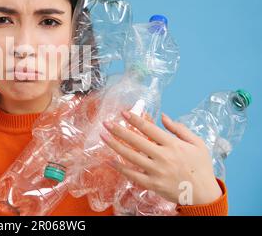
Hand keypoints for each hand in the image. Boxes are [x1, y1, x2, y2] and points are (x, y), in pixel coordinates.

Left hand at [100, 110, 222, 205]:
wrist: (204, 194)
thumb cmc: (201, 167)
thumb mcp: (197, 143)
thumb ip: (179, 129)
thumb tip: (163, 116)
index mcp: (173, 145)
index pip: (149, 129)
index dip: (135, 119)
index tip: (123, 113)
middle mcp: (163, 157)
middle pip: (135, 140)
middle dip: (118, 130)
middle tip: (106, 123)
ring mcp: (156, 171)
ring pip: (130, 156)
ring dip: (114, 145)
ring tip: (103, 136)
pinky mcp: (152, 184)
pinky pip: (132, 175)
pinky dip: (120, 168)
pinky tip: (110, 160)